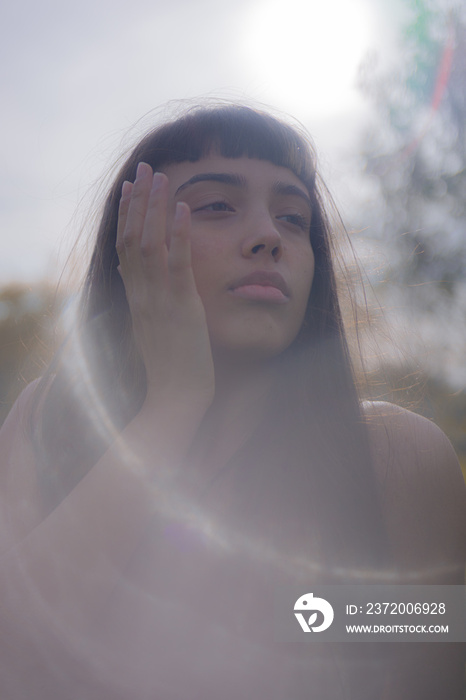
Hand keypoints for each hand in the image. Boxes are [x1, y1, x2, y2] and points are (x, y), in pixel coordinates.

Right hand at [116, 162, 214, 411]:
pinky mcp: (182, 308)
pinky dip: (180, 234)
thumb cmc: (169, 366)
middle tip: (145, 169)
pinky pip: (179, 264)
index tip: (130, 188)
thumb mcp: (149, 327)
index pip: (125, 248)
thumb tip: (128, 273)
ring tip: (161, 177)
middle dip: (139, 202)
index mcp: (135, 298)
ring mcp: (160, 300)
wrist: (175, 398)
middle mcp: (142, 295)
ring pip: (150, 244)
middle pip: (132, 238)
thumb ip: (140, 297)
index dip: (127, 216)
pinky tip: (184, 208)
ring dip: (155, 208)